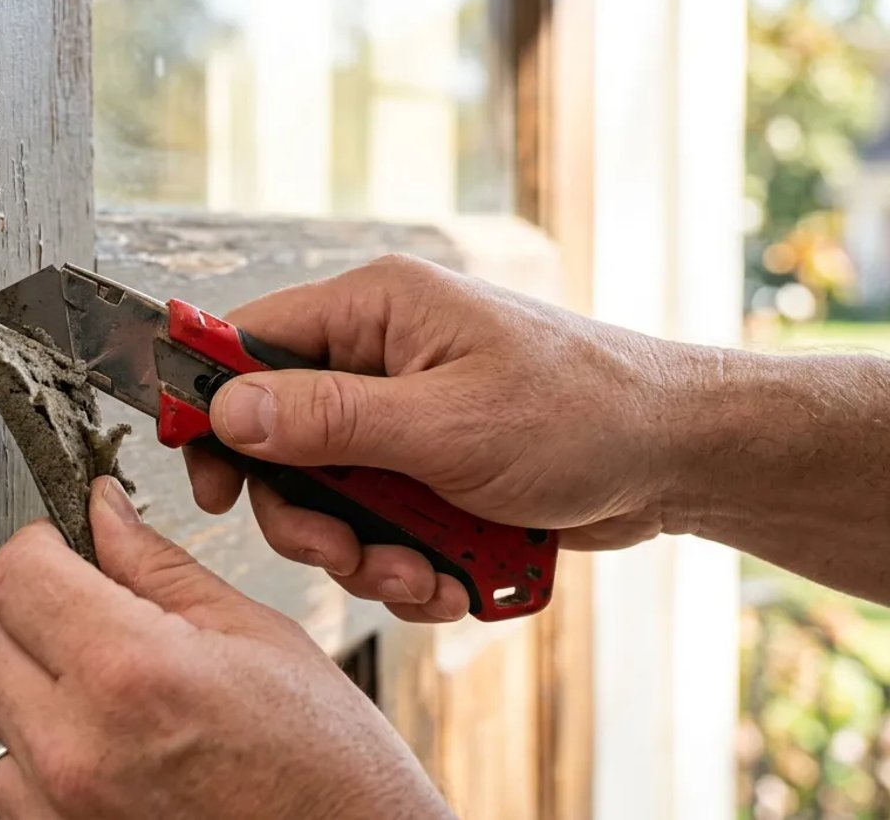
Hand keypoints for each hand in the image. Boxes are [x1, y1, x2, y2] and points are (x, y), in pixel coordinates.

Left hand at [0, 477, 450, 819]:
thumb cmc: (327, 764)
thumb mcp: (255, 635)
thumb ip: (157, 568)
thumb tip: (101, 512)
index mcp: (131, 670)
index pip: (16, 574)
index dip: (42, 546)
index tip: (67, 548)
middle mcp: (78, 747)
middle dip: (32, 615)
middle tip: (92, 616)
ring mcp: (63, 810)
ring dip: (27, 693)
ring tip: (107, 696)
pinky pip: (5, 787)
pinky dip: (35, 759)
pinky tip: (100, 747)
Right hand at [185, 254, 705, 621]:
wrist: (680, 459)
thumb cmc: (583, 413)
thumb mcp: (445, 423)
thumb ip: (329, 418)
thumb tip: (230, 408)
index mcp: (373, 310)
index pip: (249, 344)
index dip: (213, 411)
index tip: (210, 482)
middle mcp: (378, 356)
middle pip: (281, 440)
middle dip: (310, 513)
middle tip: (344, 552)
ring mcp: (403, 416)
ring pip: (329, 495)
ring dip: (365, 552)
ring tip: (425, 578)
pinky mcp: (428, 468)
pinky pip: (379, 523)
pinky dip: (406, 562)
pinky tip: (452, 580)